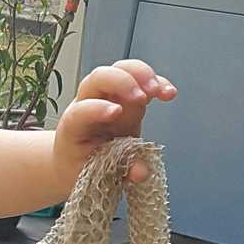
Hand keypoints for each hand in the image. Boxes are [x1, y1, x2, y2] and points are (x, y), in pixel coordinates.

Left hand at [53, 59, 176, 183]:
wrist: (76, 159)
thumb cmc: (83, 164)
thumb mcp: (94, 173)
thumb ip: (118, 171)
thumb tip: (140, 173)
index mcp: (74, 125)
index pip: (81, 110)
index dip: (97, 108)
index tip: (116, 113)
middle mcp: (88, 103)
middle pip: (100, 77)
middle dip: (122, 82)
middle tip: (141, 98)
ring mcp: (108, 96)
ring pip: (121, 70)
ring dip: (142, 75)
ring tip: (158, 92)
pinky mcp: (126, 96)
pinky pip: (140, 78)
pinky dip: (157, 81)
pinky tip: (169, 93)